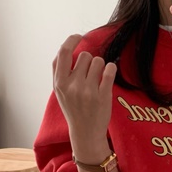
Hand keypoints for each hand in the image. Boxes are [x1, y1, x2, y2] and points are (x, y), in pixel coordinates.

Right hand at [53, 34, 116, 151]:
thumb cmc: (73, 110)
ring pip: (98, 61)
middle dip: (89, 61)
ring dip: (100, 66)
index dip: (71, 40)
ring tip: (98, 79)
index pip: (63, 53)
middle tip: (90, 74)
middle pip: (84, 55)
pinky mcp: (103, 95)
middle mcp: (72, 86)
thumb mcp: (60, 92)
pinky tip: (108, 75)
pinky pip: (110, 69)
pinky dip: (111, 69)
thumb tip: (67, 48)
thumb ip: (61, 72)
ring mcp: (88, 91)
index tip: (79, 37)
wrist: (85, 133)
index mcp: (59, 83)